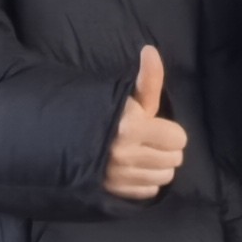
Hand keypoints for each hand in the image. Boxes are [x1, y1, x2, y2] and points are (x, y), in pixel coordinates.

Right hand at [104, 46, 188, 199]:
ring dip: (157, 166)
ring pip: (164, 177)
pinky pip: (149, 191)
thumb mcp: (128, 97)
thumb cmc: (102, 112)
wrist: (62, 138)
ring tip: (142, 154)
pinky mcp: (112, 191)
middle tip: (149, 140)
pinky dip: (145, 181)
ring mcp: (117, 176)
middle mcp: (124, 154)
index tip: (155, 126)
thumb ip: (148, 79)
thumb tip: (151, 50)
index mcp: (131, 127)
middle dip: (166, 148)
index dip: (170, 131)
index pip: (178, 138)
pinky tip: (133, 169)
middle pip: (175, 159)